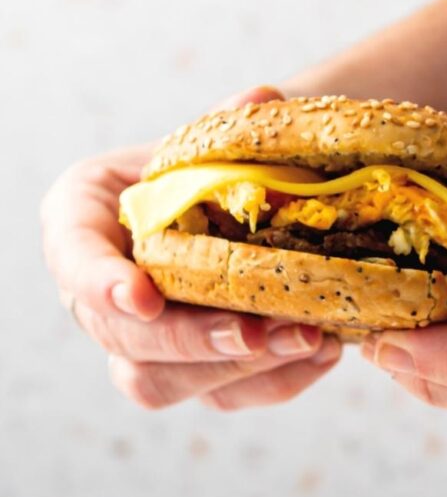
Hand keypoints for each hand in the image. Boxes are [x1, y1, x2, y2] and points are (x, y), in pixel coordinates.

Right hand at [41, 86, 340, 409]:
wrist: (225, 202)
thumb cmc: (200, 165)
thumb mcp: (204, 139)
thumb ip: (226, 125)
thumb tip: (265, 101)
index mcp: (81, 223)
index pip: (73, 258)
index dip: (100, 283)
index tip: (144, 297)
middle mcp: (97, 295)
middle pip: (124, 340)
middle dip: (194, 341)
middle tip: (258, 333)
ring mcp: (139, 342)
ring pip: (164, 384)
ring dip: (238, 370)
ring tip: (308, 339)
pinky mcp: (189, 372)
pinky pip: (221, 396)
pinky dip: (275, 379)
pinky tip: (322, 351)